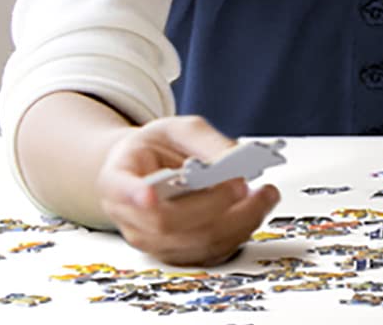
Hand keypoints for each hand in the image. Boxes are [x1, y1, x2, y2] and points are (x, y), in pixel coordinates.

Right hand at [95, 115, 279, 265]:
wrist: (148, 170)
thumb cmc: (157, 149)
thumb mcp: (177, 129)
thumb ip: (204, 140)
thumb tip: (235, 157)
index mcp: (117, 179)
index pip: (121, 190)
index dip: (134, 195)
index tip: (149, 194)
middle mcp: (130, 217)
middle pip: (169, 222)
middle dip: (213, 203)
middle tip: (242, 183)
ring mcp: (153, 241)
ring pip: (195, 243)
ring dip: (238, 221)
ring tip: (265, 195)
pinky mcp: (178, 253)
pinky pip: (211, 253)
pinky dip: (240, 232)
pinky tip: (256, 209)